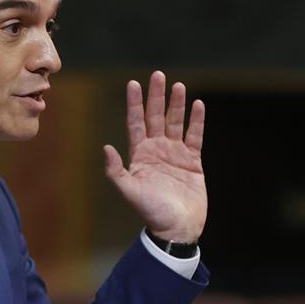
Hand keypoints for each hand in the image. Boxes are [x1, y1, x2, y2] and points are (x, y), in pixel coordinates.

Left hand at [104, 71, 206, 243]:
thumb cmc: (152, 212)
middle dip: (156, 97)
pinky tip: (198, 105)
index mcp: (140, 155)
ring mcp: (175, 154)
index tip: (133, 83)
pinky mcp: (193, 161)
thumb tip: (106, 148)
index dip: (134, 104)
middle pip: (156, 117)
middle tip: (158, 75)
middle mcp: (157, 150)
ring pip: (176, 123)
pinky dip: (197, 121)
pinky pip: (195, 136)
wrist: (177, 228)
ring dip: (177, 105)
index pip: (136, 123)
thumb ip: (117, 171)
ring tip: (178, 86)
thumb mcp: (130, 191)